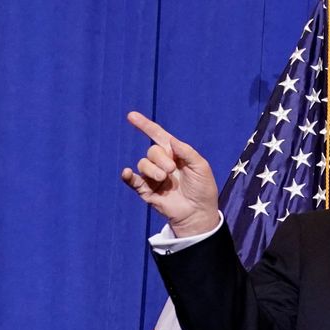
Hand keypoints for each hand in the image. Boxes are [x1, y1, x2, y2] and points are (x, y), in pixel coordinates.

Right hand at [121, 111, 219, 236]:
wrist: (198, 213)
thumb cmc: (203, 189)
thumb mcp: (201, 167)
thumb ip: (186, 151)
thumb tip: (171, 140)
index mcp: (175, 154)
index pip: (158, 136)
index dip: (145, 125)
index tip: (131, 116)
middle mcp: (162, 163)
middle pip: (152, 151)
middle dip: (161, 159)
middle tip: (172, 171)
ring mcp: (153, 177)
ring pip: (143, 164)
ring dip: (153, 169)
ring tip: (164, 179)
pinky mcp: (146, 191)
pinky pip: (132, 180)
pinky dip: (127, 176)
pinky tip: (126, 172)